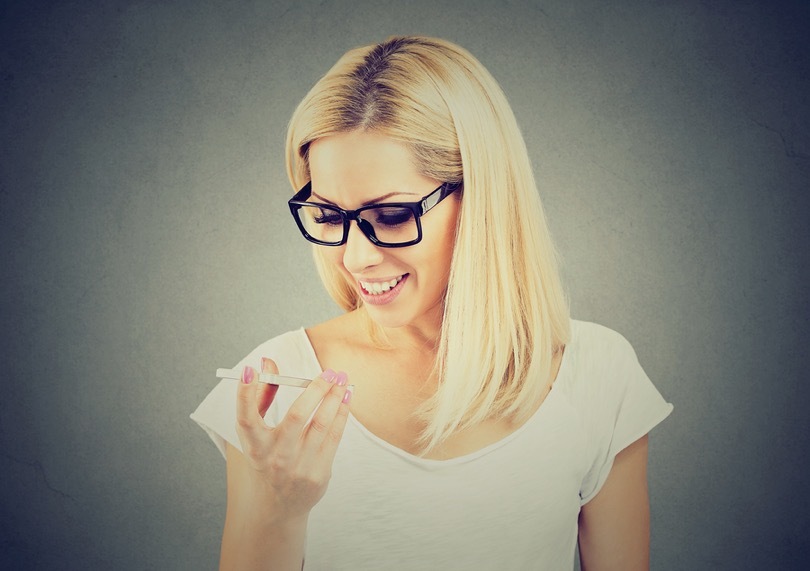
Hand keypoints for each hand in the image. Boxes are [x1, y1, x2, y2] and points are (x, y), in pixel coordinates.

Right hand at [235, 358, 351, 523]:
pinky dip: (341, 414)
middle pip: (296, 416)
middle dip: (316, 390)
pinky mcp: (318, 474)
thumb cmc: (267, 457)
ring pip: (322, 424)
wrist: (279, 504)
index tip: (250, 370)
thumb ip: (260, 396)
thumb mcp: (256, 433)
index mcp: (254, 446)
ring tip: (342, 380)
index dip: (245, 394)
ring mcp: (298, 467)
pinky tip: (345, 398)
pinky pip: (334, 437)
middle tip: (330, 372)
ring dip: (335, 398)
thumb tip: (266, 362)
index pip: (246, 418)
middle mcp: (275, 457)